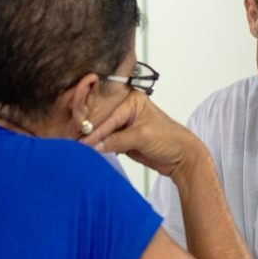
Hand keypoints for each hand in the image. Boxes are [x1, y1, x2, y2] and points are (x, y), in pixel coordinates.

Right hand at [79, 91, 202, 177]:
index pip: (109, 116)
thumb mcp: (142, 137)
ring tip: (78, 149)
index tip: (82, 141)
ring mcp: (124, 125)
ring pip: (103, 133)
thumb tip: (93, 146)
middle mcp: (126, 110)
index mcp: (132, 101)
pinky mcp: (123, 139)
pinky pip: (107, 143)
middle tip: (75, 143)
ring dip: (93, 141)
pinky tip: (88, 152)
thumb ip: (117, 141)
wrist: (182, 157)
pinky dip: (99, 148)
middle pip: (103, 121)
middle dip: (90, 133)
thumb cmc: (169, 139)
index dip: (96, 130)